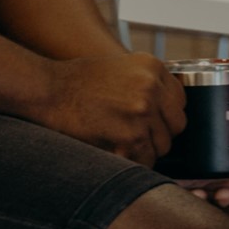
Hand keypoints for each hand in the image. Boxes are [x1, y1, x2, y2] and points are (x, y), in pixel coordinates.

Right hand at [41, 53, 185, 164]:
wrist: (48, 91)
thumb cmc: (79, 82)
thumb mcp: (123, 67)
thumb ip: (149, 84)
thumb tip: (169, 110)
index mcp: (153, 67)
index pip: (180, 102)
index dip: (166, 115)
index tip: (154, 121)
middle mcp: (152, 87)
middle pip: (176, 126)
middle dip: (159, 134)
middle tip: (136, 136)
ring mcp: (142, 113)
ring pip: (162, 146)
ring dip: (146, 150)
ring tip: (122, 143)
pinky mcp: (129, 137)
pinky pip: (145, 160)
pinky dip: (133, 161)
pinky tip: (116, 152)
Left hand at [178, 119, 228, 210]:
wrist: (171, 115)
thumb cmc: (209, 123)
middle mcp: (217, 184)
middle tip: (225, 195)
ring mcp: (195, 187)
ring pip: (207, 207)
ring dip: (209, 204)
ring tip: (203, 193)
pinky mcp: (171, 187)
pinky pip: (180, 203)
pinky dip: (186, 201)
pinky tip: (187, 191)